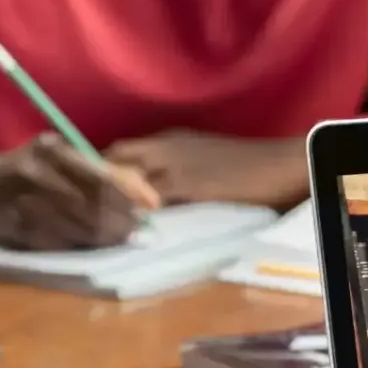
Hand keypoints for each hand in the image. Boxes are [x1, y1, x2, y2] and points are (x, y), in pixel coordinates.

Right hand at [0, 135, 156, 250]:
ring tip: (122, 238)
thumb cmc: (27, 169)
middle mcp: (38, 172)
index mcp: (52, 150)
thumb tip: (145, 195)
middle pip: (95, 205)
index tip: (152, 207)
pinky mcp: (16, 228)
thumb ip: (98, 172)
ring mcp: (24, 202)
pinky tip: (93, 244)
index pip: (103, 176)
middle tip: (138, 230)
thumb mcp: (59, 159)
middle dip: (122, 221)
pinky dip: (81, 245)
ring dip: (106, 237)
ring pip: (80, 227)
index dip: (132, 195)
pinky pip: (60, 241)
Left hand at [104, 129, 304, 206]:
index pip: (119, 150)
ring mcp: (172, 163)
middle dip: (97, 180)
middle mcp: (164, 146)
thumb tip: (150, 196)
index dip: (100, 169)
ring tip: (100, 221)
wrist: (279, 167)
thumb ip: (177, 172)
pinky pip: (147, 198)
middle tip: (90, 208)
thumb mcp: (205, 160)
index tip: (88, 190)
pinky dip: (134, 212)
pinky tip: (128, 228)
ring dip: (110, 197)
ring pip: (124, 177)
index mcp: (169, 139)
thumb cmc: (250, 166)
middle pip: (114, 158)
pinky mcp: (185, 184)